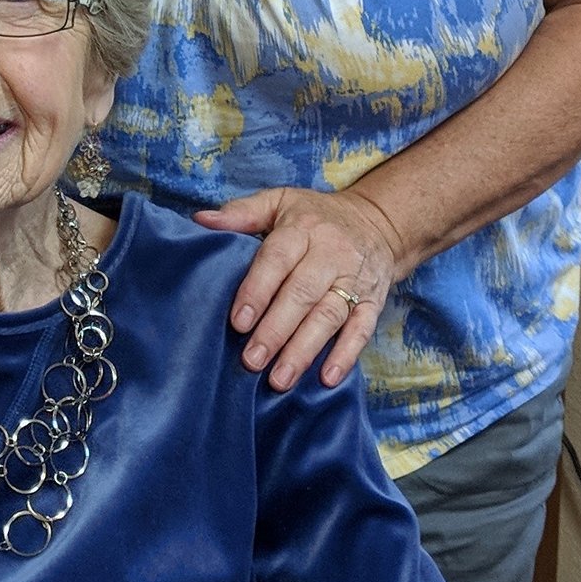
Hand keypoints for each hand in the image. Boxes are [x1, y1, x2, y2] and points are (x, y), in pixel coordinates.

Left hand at [192, 181, 403, 390]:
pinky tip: (327, 378)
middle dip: (276, 330)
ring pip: (329, 316)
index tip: (238, 322)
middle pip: (302, 294)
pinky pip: (362, 329)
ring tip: (280, 379)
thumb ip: (242, 213)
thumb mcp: (280, 202)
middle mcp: (331, 253)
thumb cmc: (315, 217)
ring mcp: (356, 279)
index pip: (277, 259)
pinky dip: (346, 354)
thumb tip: (201, 221)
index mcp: (303, 229)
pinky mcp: (374, 301)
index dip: (257, 291)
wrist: (378, 222)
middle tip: (252, 361)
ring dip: (304, 350)